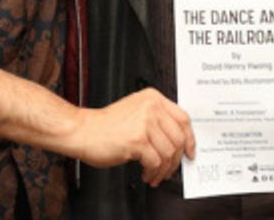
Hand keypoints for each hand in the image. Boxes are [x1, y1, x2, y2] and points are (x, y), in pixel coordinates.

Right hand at [73, 88, 194, 184]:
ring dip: (163, 169)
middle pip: (178, 138)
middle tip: (169, 169)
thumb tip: (178, 140)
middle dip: (176, 159)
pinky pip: (155, 162)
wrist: (83, 131)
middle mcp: (151, 107)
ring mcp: (145, 123)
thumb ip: (157, 119)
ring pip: (168, 152)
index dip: (190, 138)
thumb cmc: (107, 125)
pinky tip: (146, 173)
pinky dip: (153, 172)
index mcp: (153, 98)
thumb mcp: (136, 110)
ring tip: (155, 174)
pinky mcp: (137, 140)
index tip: (190, 151)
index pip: (183, 118)